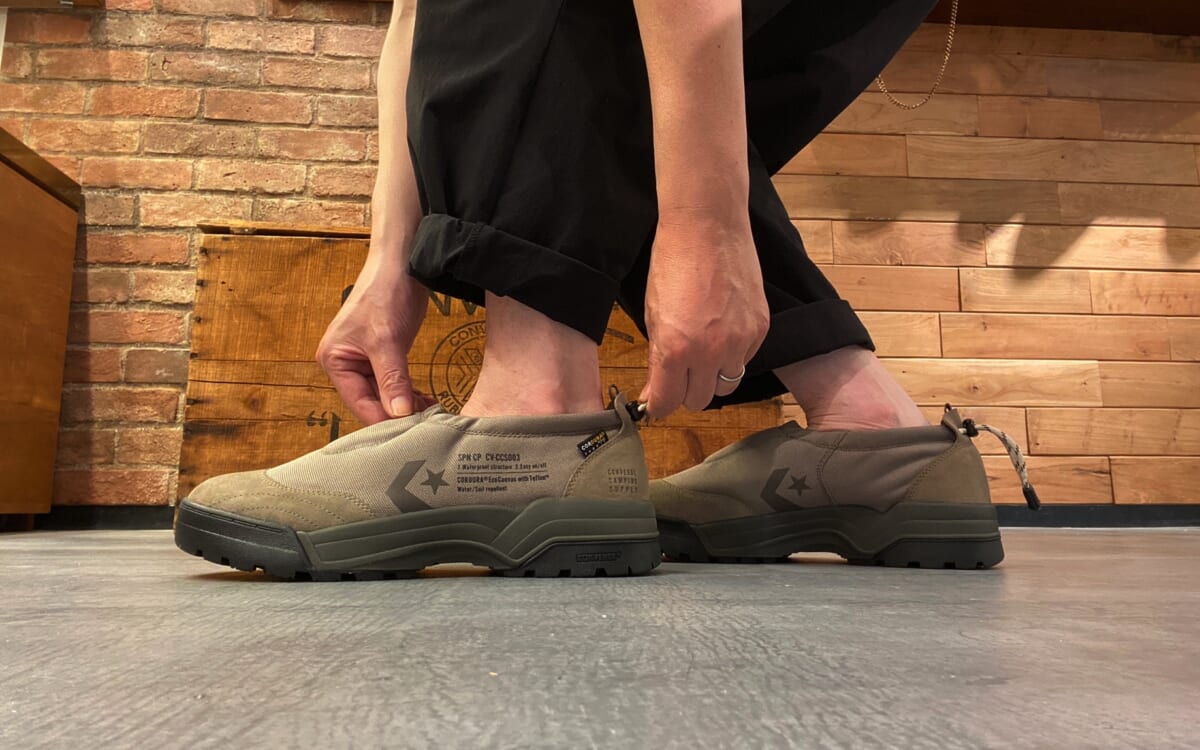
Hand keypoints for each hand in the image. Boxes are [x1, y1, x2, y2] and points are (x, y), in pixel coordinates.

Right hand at [317, 252, 434, 423]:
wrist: (400, 264)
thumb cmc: (386, 293)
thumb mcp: (388, 340)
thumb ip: (392, 379)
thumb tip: (399, 413)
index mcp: (334, 360)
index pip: (359, 402)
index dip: (384, 418)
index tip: (409, 433)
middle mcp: (343, 363)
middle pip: (370, 402)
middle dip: (396, 413)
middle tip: (425, 426)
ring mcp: (362, 360)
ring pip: (384, 395)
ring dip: (405, 405)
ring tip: (430, 415)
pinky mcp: (381, 355)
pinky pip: (393, 383)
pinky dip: (408, 393)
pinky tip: (426, 400)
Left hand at [639, 216, 769, 417]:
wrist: (707, 225)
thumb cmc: (672, 263)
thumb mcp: (653, 314)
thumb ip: (657, 358)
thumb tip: (655, 394)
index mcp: (676, 350)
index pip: (668, 403)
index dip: (659, 405)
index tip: (656, 401)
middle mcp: (711, 352)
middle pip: (699, 401)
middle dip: (685, 392)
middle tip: (678, 374)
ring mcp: (740, 341)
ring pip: (726, 385)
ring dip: (711, 378)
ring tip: (702, 353)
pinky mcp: (760, 328)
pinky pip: (745, 360)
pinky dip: (733, 355)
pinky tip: (721, 330)